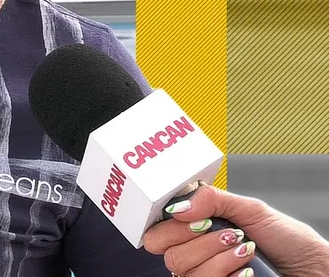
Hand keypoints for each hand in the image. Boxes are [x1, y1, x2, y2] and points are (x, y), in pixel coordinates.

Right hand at [143, 183, 328, 275]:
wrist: (316, 269)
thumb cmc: (289, 241)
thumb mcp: (252, 210)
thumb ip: (212, 201)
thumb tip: (179, 206)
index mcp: (196, 234)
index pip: (157, 234)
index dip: (169, 226)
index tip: (194, 218)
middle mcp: (198, 259)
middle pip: (169, 256)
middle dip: (199, 241)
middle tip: (227, 233)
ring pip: (186, 274)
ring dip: (219, 258)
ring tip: (245, 250)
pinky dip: (228, 274)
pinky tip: (247, 270)